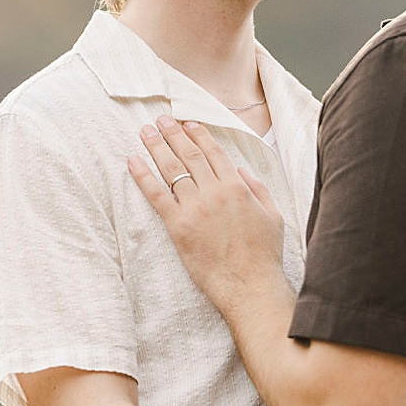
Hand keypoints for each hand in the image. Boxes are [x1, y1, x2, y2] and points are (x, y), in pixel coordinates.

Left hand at [130, 117, 286, 301]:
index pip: (214, 153)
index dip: (199, 134)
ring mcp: (195, 208)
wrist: (250, 286)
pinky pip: (156, 195)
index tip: (187, 122)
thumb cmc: (264, 255)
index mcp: (237, 187)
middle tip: (160, 120)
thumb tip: (241, 170)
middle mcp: (215, 192)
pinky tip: (133, 161)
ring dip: (157, 147)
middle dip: (173, 134)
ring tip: (146, 131)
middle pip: (189, 155)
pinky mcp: (178, 226)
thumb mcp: (272, 215)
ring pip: (172, 169)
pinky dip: (143, 176)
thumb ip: (258, 188)